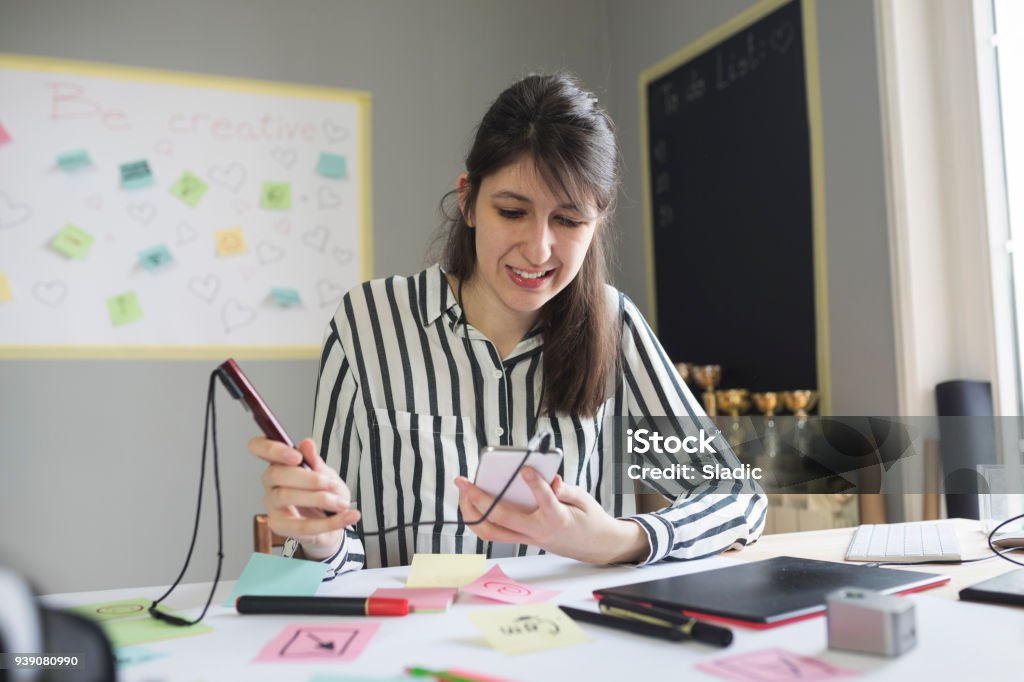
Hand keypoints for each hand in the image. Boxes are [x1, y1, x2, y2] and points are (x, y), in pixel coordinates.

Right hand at [248, 436, 360, 559]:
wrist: (332, 521)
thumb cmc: (324, 493)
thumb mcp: (326, 474)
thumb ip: (315, 461)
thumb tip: (307, 443)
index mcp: (279, 464)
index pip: (258, 447)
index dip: (272, 449)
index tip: (296, 456)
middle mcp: (271, 484)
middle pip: (276, 474)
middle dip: (308, 478)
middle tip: (332, 484)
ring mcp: (272, 506)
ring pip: (286, 496)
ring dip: (320, 498)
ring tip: (341, 503)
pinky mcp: (280, 527)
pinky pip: (303, 526)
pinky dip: (332, 522)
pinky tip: (350, 516)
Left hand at [454, 467, 649, 564]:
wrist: (594, 546)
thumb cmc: (588, 519)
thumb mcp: (584, 500)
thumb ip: (566, 490)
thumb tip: (551, 480)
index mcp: (558, 519)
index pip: (546, 502)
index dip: (536, 485)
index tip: (525, 469)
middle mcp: (539, 532)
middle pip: (503, 520)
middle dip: (479, 499)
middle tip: (464, 482)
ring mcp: (528, 539)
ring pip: (492, 532)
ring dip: (472, 513)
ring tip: (462, 491)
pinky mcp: (522, 540)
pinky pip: (494, 534)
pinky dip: (479, 519)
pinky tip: (471, 503)